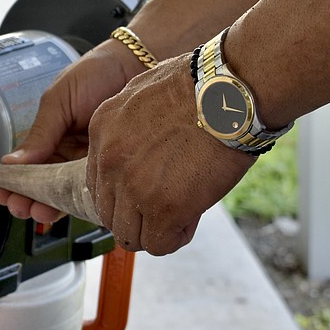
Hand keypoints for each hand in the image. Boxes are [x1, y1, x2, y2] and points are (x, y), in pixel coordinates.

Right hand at [0, 39, 141, 222]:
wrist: (136, 63)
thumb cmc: (97, 72)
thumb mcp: (58, 99)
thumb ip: (40, 133)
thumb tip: (10, 162)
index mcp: (51, 136)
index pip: (27, 164)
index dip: (13, 181)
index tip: (2, 193)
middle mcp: (69, 152)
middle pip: (44, 184)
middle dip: (28, 199)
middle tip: (19, 207)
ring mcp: (90, 162)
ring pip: (66, 192)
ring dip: (50, 205)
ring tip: (40, 211)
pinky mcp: (114, 167)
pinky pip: (95, 189)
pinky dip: (81, 200)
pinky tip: (71, 205)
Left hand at [86, 53, 255, 254]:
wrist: (231, 91)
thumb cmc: (201, 86)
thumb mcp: (143, 92)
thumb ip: (129, 124)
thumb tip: (136, 149)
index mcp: (102, 130)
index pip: (98, 183)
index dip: (122, 194)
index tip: (144, 192)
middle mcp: (110, 161)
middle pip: (109, 212)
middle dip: (135, 215)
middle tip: (163, 208)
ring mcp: (133, 187)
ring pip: (128, 234)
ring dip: (152, 230)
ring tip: (179, 216)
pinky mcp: (163, 208)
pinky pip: (158, 244)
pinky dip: (173, 239)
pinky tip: (189, 221)